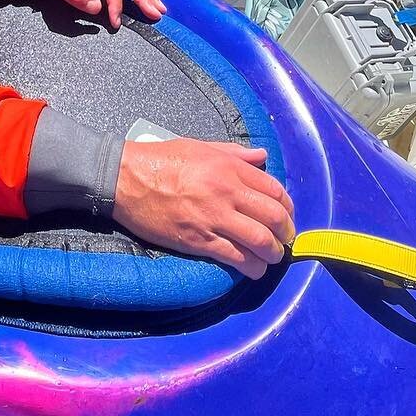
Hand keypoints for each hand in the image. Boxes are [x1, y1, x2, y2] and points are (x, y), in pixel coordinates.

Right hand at [113, 138, 295, 278]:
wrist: (128, 179)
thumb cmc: (163, 159)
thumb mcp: (201, 147)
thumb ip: (235, 153)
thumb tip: (262, 157)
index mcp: (229, 167)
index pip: (273, 189)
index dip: (287, 206)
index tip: (287, 216)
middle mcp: (227, 192)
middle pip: (273, 216)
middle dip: (285, 233)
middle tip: (285, 240)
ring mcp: (214, 218)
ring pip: (259, 241)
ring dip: (273, 253)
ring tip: (272, 257)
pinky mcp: (199, 240)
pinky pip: (235, 257)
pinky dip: (251, 267)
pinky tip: (254, 269)